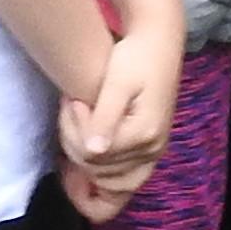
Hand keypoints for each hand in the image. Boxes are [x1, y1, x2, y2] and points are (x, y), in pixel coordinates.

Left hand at [56, 20, 180, 201]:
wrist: (158, 45)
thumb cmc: (136, 57)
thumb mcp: (117, 82)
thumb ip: (105, 117)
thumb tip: (92, 151)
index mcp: (144, 133)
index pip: (92, 153)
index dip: (74, 130)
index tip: (73, 101)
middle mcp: (152, 151)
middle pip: (97, 171)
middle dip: (74, 143)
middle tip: (72, 108)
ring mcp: (151, 155)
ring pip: (109, 184)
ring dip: (83, 162)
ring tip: (77, 127)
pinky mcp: (148, 152)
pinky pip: (123, 185)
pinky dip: (101, 181)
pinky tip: (83, 163)